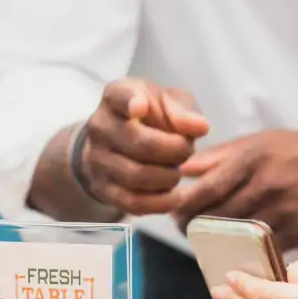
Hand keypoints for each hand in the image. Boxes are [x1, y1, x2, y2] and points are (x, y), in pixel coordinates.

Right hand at [81, 79, 208, 215]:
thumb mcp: (169, 102)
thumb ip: (184, 110)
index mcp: (116, 95)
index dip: (131, 101)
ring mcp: (96, 159)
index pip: (120, 95)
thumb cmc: (150, 116)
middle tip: (187, 150)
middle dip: (175, 150)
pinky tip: (174, 195)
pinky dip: (160, 202)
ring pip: (136, 175)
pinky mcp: (103, 188)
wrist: (119, 140)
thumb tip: (201, 127)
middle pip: (140, 143)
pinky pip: (132, 202)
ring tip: (176, 169)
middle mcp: (100, 126)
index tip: (141, 106)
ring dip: (168, 176)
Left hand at [174, 131, 297, 249]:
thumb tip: (183, 169)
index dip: (185, 206)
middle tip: (185, 229)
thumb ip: (219, 155)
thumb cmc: (297, 151)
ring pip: (237, 236)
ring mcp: (283, 211)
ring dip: (216, 242)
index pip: (207, 189)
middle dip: (194, 226)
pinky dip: (247, 252)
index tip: (174, 212)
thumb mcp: (259, 142)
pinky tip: (236, 251)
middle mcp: (266, 185)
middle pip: (218, 216)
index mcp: (252, 159)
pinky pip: (263, 249)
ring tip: (206, 239)